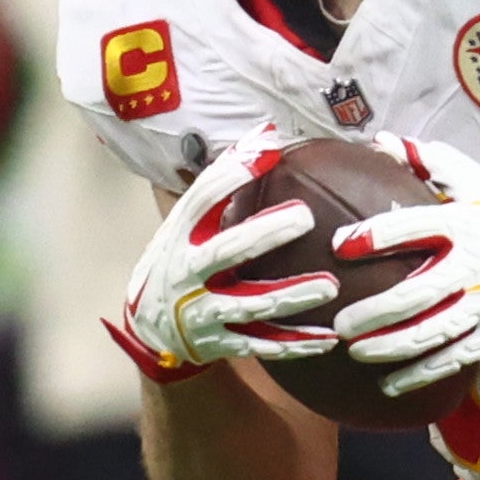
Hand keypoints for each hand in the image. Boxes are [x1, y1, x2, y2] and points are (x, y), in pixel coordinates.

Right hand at [109, 140, 337, 380]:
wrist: (150, 329)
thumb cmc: (181, 260)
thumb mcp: (188, 222)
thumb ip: (223, 182)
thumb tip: (268, 133)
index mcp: (181, 235)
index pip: (203, 198)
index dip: (233, 173)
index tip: (271, 149)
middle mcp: (189, 273)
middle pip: (227, 252)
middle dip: (264, 234)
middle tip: (305, 217)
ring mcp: (203, 312)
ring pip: (251, 304)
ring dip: (290, 296)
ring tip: (329, 286)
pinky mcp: (221, 344)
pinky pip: (262, 345)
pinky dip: (295, 344)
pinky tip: (328, 338)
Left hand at [332, 137, 479, 399]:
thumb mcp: (479, 184)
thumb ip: (432, 163)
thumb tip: (382, 140)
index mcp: (467, 225)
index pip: (413, 227)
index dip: (374, 235)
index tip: (339, 244)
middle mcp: (474, 267)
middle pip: (414, 294)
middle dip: (372, 311)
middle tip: (339, 323)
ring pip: (430, 332)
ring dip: (389, 347)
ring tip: (357, 351)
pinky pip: (453, 358)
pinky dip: (421, 374)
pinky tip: (390, 383)